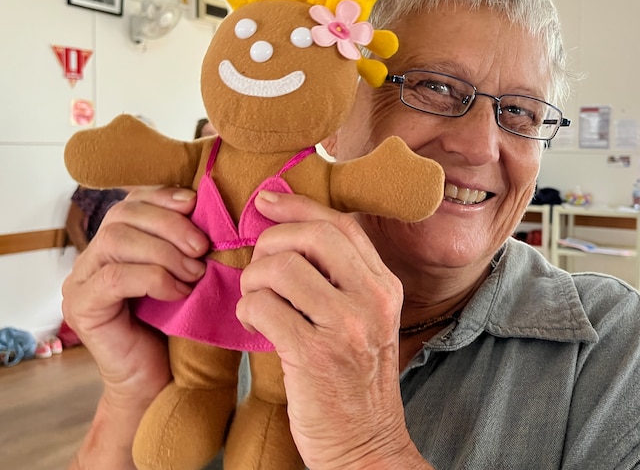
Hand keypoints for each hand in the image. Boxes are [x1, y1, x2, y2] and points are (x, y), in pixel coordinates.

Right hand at [62, 186, 207, 413]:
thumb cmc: (179, 329)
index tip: (195, 203)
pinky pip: (115, 278)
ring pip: (116, 241)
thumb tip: (213, 206)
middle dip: (169, 225)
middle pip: (122, 215)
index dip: (162, 196)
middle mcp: (91, 258)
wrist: (161, 383)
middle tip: (203, 247)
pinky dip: (153, 279)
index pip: (131, 201)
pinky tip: (178, 292)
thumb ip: (189, 243)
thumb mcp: (187, 275)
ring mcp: (81, 282)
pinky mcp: (82, 308)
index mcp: (115, 244)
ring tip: (194, 272)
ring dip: (164, 251)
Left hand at [238, 192, 425, 469]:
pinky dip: (247, 309)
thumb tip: (290, 230)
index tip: (267, 201)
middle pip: (312, 235)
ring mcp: (346, 326)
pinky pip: (262, 305)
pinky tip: (255, 324)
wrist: (365, 445)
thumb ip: (341, 280)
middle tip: (260, 266)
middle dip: (271, 241)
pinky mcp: (314, 354)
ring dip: (253, 281)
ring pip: (280, 267)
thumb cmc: (355, 383)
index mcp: (385, 287)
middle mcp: (372, 300)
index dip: (298, 206)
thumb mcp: (366, 322)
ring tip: (257, 303)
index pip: (341, 225)